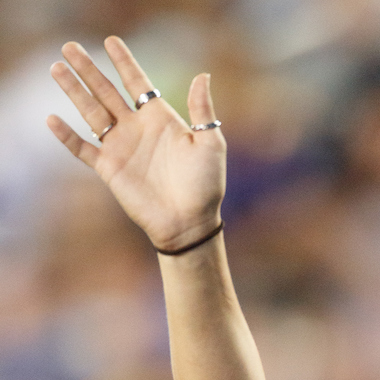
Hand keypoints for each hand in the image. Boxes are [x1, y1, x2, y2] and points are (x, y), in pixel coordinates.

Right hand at [47, 37, 224, 251]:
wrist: (190, 223)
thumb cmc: (205, 186)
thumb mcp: (210, 144)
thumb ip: (203, 110)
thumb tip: (203, 75)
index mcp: (160, 118)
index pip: (137, 82)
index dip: (124, 62)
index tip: (110, 41)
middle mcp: (136, 128)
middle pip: (106, 91)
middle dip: (89, 69)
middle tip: (71, 46)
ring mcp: (121, 148)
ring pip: (91, 112)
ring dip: (74, 90)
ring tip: (57, 67)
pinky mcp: (109, 169)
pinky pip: (83, 149)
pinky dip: (67, 136)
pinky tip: (52, 119)